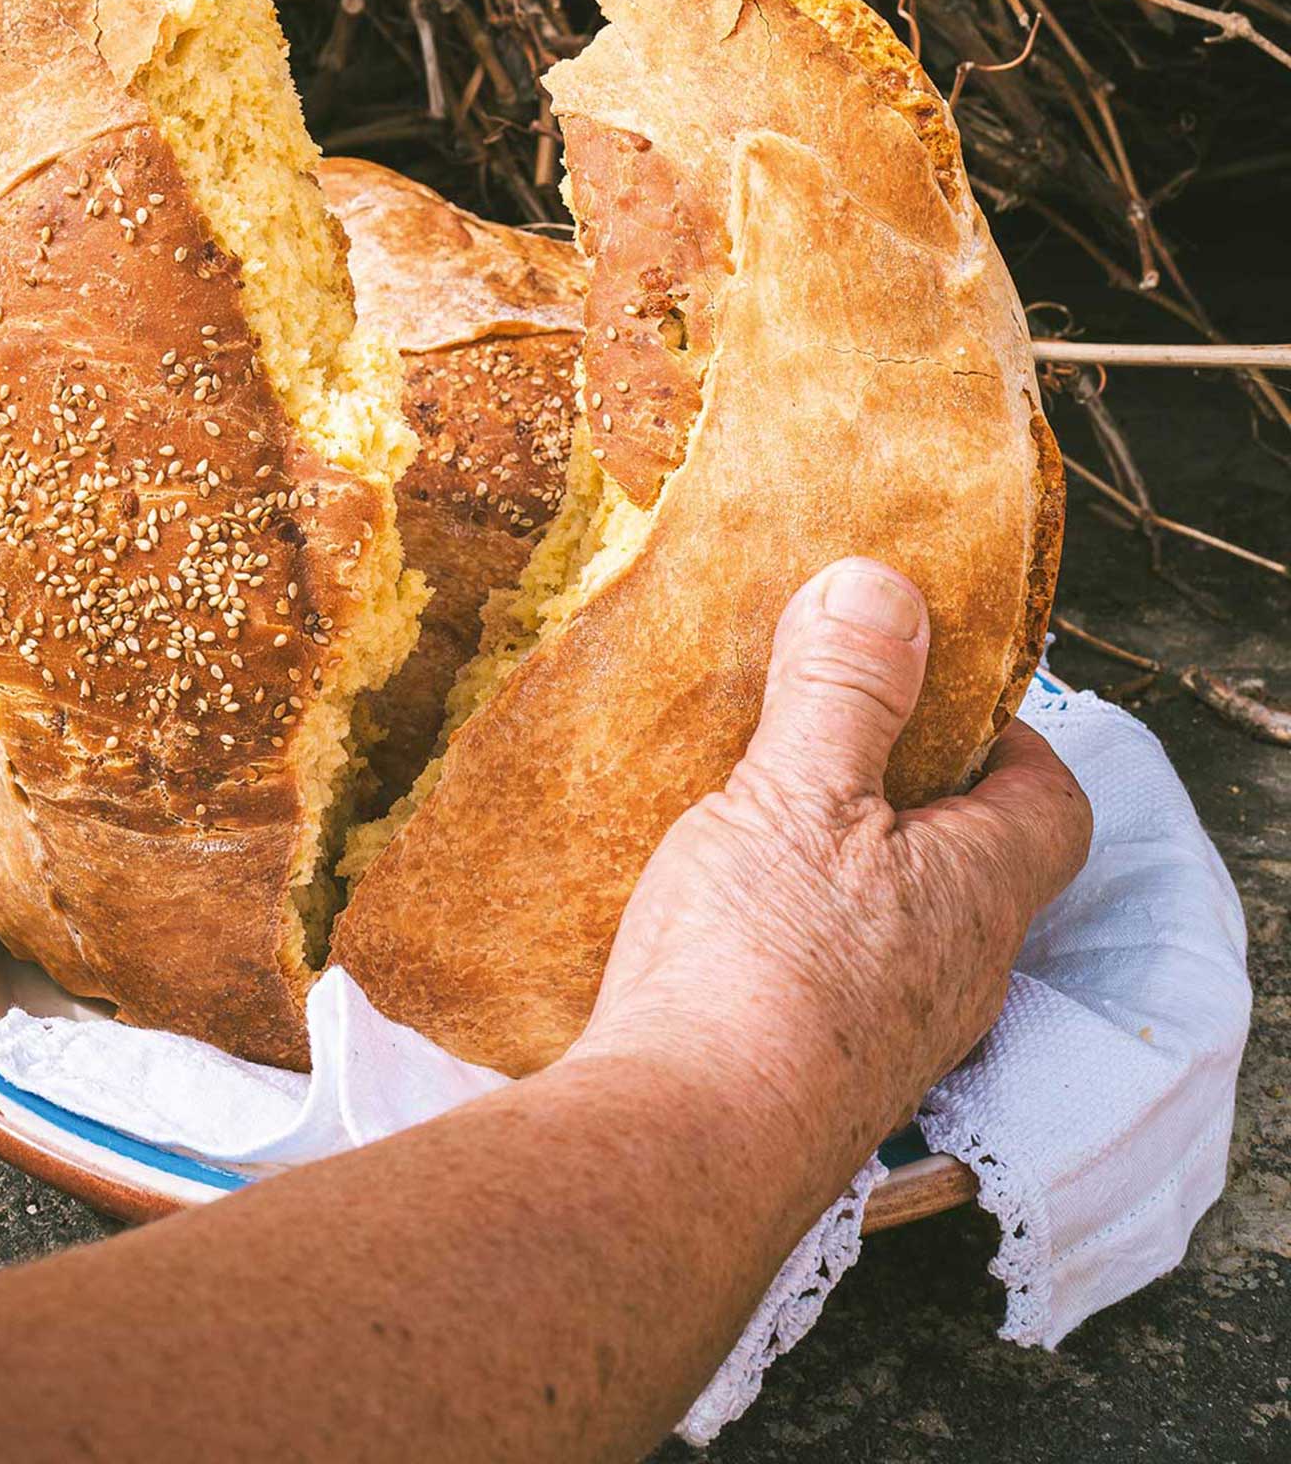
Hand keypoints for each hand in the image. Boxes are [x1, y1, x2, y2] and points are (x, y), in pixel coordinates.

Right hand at [570, 558, 1091, 1186]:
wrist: (687, 1145)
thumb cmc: (762, 965)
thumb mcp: (797, 790)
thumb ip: (845, 690)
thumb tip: (886, 590)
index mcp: (979, 892)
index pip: (1050, 801)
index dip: (1008, 736)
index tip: (933, 685)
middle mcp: (955, 974)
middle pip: (967, 860)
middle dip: (903, 790)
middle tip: (822, 730)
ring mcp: (885, 1035)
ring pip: (889, 921)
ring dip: (838, 863)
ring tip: (750, 810)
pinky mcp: (809, 1072)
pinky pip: (822, 976)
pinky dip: (784, 928)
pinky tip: (710, 910)